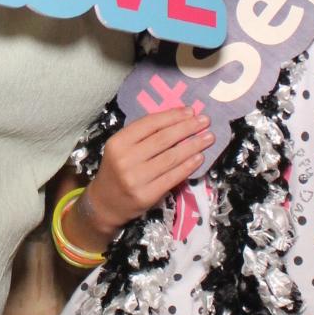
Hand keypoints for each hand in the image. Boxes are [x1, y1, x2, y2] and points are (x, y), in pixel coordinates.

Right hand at [81, 109, 214, 238]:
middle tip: (205, 121)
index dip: (172, 116)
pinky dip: (188, 166)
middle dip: (187, 128)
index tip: (190, 111)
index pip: (149, 124)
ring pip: (171, 158)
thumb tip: (177, 119)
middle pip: (163, 139)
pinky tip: (199, 157)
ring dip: (193, 146)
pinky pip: (172, 177)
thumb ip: (143, 135)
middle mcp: (125, 159)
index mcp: (118, 142)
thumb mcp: (121, 148)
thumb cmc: (117, 170)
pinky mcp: (147, 195)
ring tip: (208, 137)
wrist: (105, 203)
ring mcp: (136, 179)